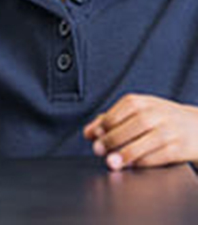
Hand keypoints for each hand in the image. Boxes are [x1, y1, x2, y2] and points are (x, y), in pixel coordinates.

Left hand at [83, 94, 197, 169]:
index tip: (92, 137)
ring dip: (124, 154)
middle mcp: (155, 113)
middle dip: (110, 141)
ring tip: (112, 162)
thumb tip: (88, 132)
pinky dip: (143, 162)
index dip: (102, 127)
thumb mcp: (138, 111)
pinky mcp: (180, 147)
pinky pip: (158, 156)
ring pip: (143, 143)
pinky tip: (133, 165)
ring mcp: (169, 130)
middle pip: (128, 128)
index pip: (116, 114)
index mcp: (141, 102)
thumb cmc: (161, 118)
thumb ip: (111, 120)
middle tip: (99, 151)